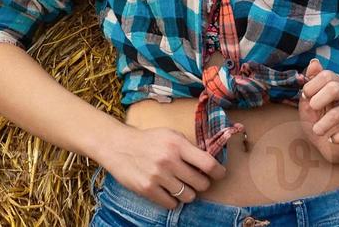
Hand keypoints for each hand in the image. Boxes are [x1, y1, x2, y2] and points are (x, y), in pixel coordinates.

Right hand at [95, 125, 225, 209]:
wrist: (118, 146)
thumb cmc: (148, 140)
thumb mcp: (170, 135)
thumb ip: (189, 147)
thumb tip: (210, 162)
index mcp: (177, 144)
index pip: (208, 163)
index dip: (218, 172)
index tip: (219, 174)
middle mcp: (169, 160)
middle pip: (201, 183)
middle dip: (202, 183)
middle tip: (196, 180)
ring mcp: (158, 176)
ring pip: (188, 196)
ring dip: (187, 193)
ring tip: (180, 185)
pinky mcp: (147, 189)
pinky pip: (171, 204)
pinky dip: (173, 200)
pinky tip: (168, 191)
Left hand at [298, 58, 338, 163]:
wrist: (327, 145)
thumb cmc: (317, 120)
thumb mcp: (307, 103)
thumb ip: (309, 84)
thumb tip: (314, 62)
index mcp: (334, 84)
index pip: (327, 75)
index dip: (312, 85)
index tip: (305, 96)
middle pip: (335, 88)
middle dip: (319, 99)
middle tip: (312, 108)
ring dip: (324, 123)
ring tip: (316, 130)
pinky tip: (331, 139)